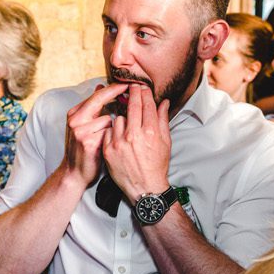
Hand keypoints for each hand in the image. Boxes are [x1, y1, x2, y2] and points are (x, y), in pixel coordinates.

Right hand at [61, 80, 127, 188]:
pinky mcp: (89, 142)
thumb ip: (93, 107)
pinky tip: (106, 145)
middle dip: (117, 92)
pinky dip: (112, 138)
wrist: (74, 174)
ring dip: (113, 126)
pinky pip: (109, 133)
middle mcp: (75, 120)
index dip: (113, 88)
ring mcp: (81, 131)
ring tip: (106, 136)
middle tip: (131, 86)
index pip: (97, 95)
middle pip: (100, 99)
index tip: (127, 82)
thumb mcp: (84, 125)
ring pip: (108, 118)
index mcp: (74, 113)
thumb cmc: (83, 148)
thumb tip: (100, 86)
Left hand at [101, 84, 172, 203]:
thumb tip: (164, 102)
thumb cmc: (157, 164)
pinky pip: (110, 130)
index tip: (142, 87)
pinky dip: (114, 130)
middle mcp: (134, 135)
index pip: (147, 104)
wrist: (145, 187)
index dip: (144, 92)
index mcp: (150, 131)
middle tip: (132, 87)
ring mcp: (119, 142)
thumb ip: (163, 119)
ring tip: (128, 121)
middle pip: (132, 106)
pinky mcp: (108, 150)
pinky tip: (119, 133)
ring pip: (119, 117)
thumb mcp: (165, 141)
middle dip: (133, 93)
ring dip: (124, 116)